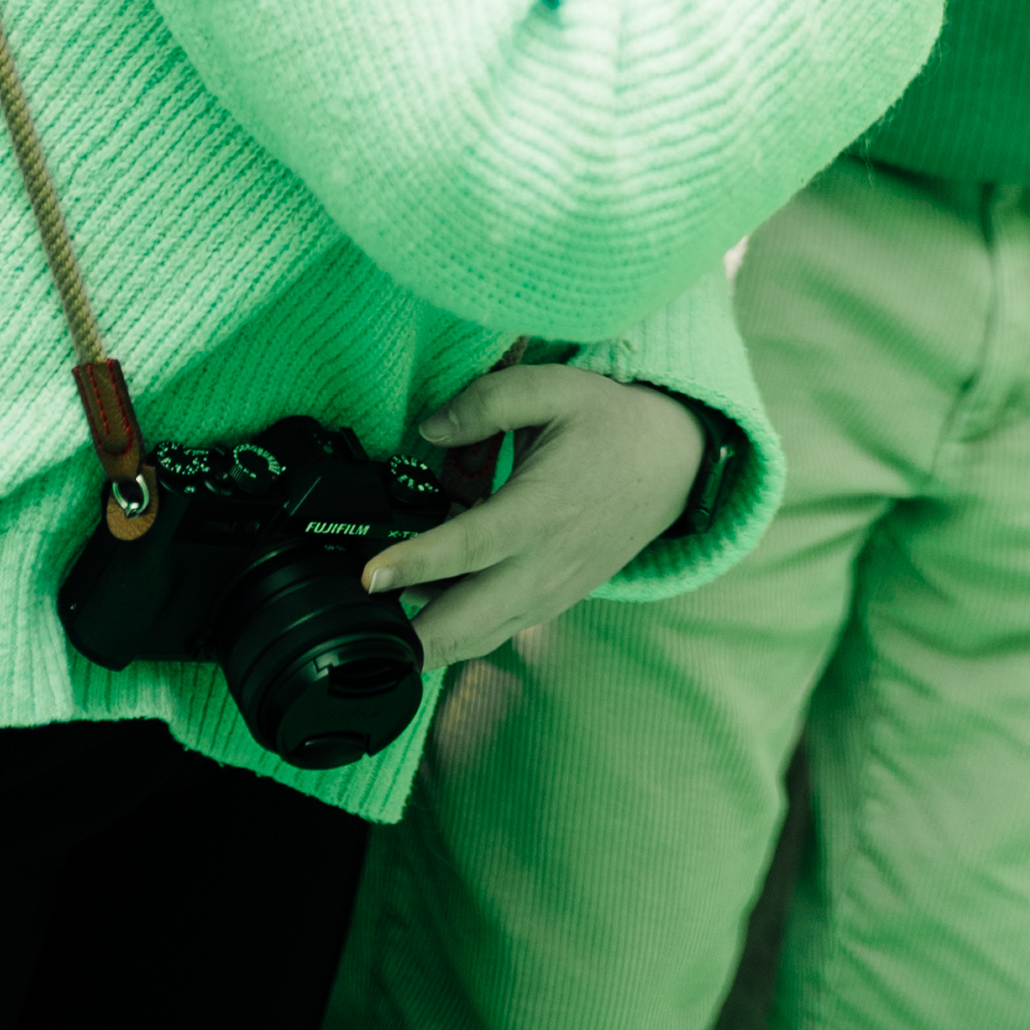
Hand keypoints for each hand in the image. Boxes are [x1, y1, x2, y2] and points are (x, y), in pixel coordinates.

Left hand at [358, 364, 704, 669]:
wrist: (673, 464)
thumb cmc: (610, 423)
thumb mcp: (554, 387)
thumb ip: (486, 402)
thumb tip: (428, 431)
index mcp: (542, 508)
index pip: (470, 546)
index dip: (417, 564)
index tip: (370, 577)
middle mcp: (545, 563)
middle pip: (468, 621)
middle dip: (410, 638)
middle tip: (356, 634)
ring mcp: (551, 591)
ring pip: (479, 638)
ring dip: (429, 642)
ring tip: (377, 629)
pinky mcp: (553, 601)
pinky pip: (497, 631)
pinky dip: (458, 634)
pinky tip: (423, 614)